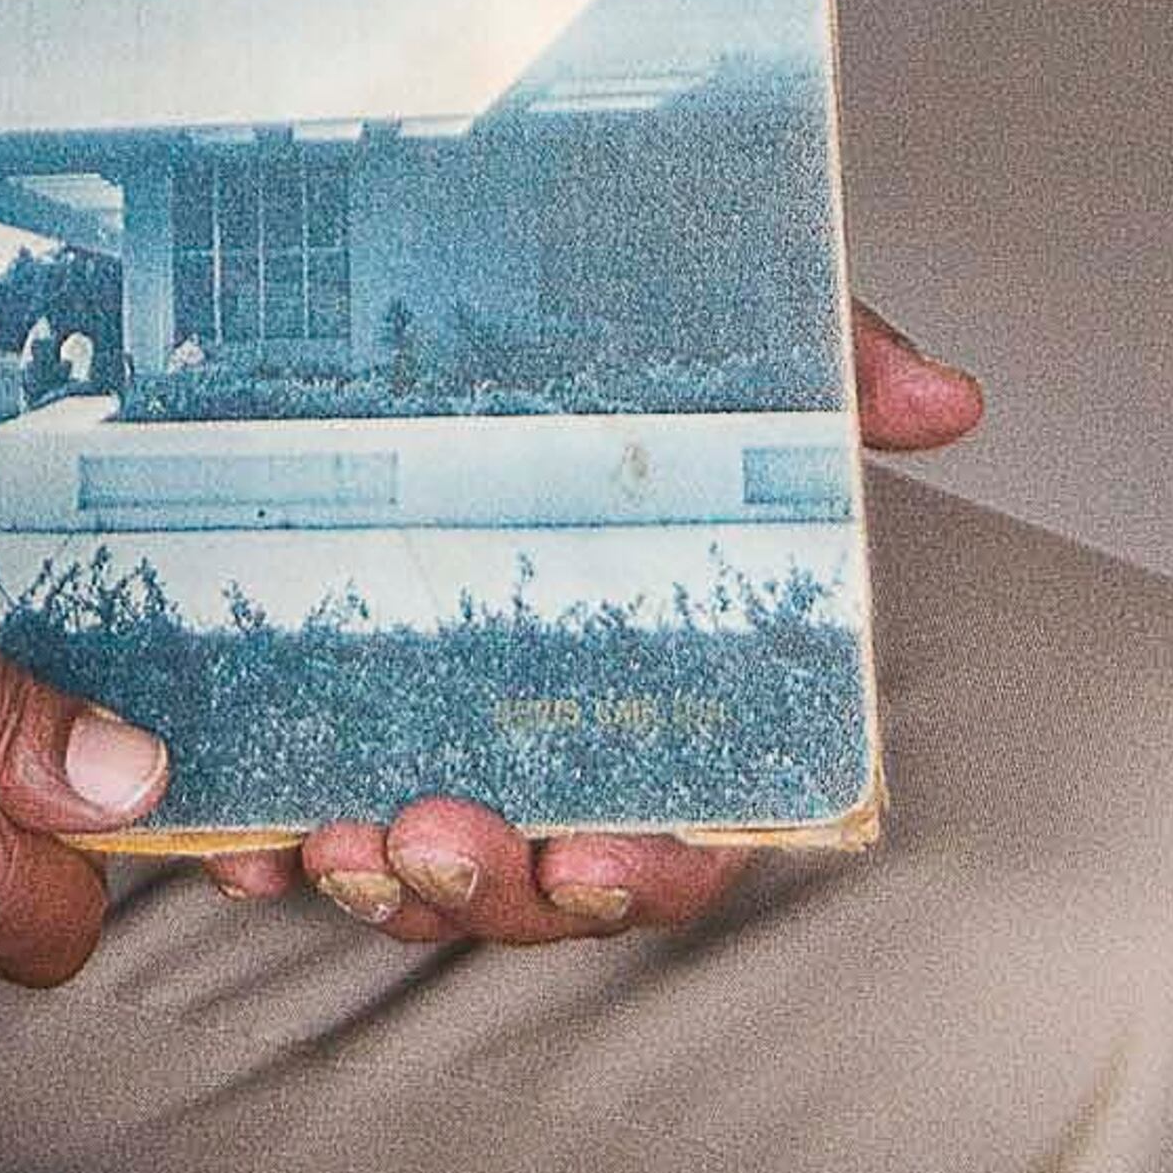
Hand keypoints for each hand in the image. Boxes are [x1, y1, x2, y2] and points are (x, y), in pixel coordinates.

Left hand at [202, 300, 986, 951]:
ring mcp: (435, 734)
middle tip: (423, 838)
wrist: (454, 282)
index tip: (595, 858)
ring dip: (377, 882)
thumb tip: (944, 398)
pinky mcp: (327, 710)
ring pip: (418, 869)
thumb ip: (831, 375)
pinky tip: (229, 841)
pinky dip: (261, 843)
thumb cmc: (615, 366)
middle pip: (540, 879)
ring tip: (331, 838)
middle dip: (486, 889)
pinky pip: (294, 809)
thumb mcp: (720, 356)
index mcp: (662, 699)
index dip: (645, 870)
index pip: (681, 834)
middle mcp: (550, 737)